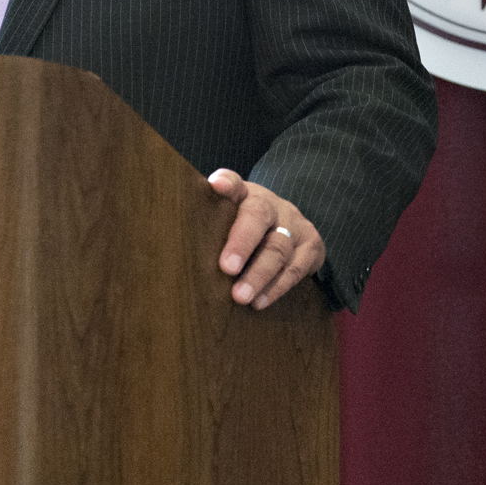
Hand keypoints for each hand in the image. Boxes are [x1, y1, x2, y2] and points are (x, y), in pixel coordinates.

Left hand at [207, 170, 325, 311]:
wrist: (290, 232)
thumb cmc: (245, 233)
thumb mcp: (228, 222)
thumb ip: (209, 227)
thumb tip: (174, 249)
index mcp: (245, 195)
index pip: (234, 183)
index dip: (227, 184)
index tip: (215, 186)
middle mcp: (271, 205)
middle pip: (258, 216)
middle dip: (242, 243)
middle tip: (226, 267)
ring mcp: (294, 224)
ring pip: (278, 248)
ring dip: (259, 274)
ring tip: (241, 296)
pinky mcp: (311, 246)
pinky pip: (295, 269)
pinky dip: (276, 287)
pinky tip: (260, 301)